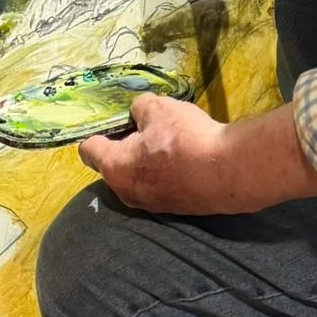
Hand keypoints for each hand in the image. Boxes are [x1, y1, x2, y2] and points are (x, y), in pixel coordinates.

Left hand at [79, 93, 234, 215]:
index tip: (113, 120)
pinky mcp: (175, 208)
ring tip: (169, 140)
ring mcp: (151, 204)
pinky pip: (160, 185)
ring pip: (138, 176)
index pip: (88, 150)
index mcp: (114, 168)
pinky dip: (167, 171)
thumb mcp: (159, 108)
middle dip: (125, 145)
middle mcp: (126, 192)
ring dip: (147, 159)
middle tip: (146, 126)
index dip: (97, 130)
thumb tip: (139, 113)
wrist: (229, 173)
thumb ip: (140, 107)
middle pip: (114, 164)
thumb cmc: (184, 139)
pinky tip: (186, 157)